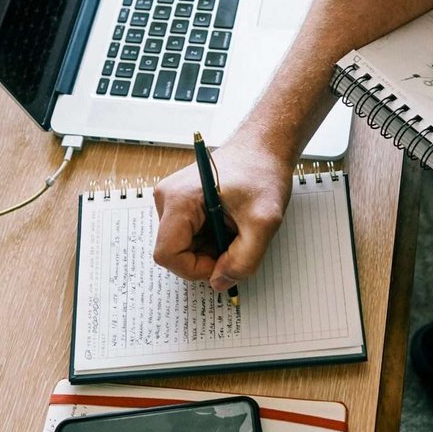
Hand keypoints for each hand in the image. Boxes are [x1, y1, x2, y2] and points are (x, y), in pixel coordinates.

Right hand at [153, 136, 293, 291]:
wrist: (265, 148)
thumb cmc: (263, 174)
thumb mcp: (264, 223)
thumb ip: (244, 260)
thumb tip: (220, 283)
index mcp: (178, 200)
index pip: (167, 255)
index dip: (196, 269)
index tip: (226, 262)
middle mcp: (168, 198)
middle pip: (175, 252)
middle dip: (207, 257)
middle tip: (238, 241)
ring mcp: (173, 200)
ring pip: (184, 246)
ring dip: (212, 247)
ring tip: (236, 227)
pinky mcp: (182, 203)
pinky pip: (190, 235)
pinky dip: (212, 238)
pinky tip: (229, 222)